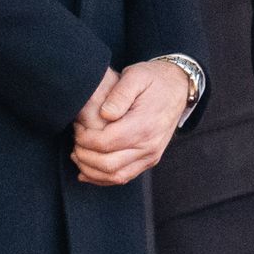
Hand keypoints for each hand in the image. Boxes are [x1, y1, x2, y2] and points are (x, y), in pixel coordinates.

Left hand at [70, 61, 188, 185]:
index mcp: (144, 125)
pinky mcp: (150, 160)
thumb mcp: (136, 75)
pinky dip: (103, 178)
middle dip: (83, 155)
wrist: (178, 87)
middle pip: (107, 164)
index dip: (84, 138)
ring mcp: (151, 155)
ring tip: (77, 155)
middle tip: (74, 140)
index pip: (105, 142)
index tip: (77, 126)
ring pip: (115, 176)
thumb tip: (104, 114)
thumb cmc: (154, 79)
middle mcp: (149, 145)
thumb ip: (119, 94)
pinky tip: (87, 171)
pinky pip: (124, 177)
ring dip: (91, 170)